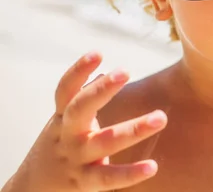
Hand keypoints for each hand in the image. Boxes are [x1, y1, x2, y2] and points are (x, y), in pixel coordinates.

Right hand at [8, 53, 167, 191]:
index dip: (78, 71)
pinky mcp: (83, 182)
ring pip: (104, 142)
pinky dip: (130, 173)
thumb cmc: (59, 146)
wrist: (32, 190)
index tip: (97, 53)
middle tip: (126, 71)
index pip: (65, 91)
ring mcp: (75, 158)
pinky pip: (108, 178)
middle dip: (101, 90)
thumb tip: (101, 73)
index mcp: (62, 118)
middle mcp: (67, 135)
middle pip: (80, 109)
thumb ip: (81, 100)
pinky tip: (153, 166)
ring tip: (161, 117)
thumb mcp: (64, 122)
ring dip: (133, 130)